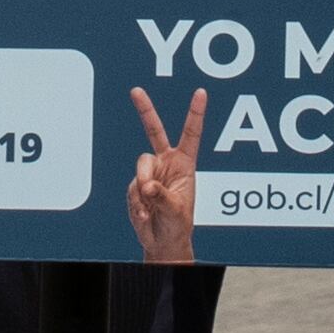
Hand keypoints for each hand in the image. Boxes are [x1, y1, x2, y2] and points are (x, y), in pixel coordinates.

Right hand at [126, 87, 204, 264]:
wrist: (162, 241)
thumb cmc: (177, 224)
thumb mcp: (176, 210)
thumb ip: (161, 195)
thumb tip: (145, 185)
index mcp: (185, 164)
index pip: (191, 134)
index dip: (195, 113)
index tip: (201, 93)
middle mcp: (166, 163)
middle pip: (154, 131)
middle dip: (145, 110)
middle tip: (136, 91)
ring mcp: (150, 172)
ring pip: (141, 167)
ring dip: (144, 188)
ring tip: (151, 208)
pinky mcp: (136, 185)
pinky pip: (132, 188)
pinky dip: (137, 204)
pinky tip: (145, 215)